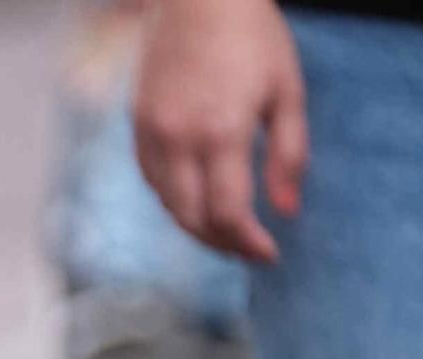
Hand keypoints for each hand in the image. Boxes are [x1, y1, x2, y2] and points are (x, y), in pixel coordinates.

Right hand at [135, 0, 307, 262]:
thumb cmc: (252, 37)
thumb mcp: (286, 92)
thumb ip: (288, 154)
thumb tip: (286, 210)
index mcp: (221, 133)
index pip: (228, 214)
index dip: (248, 244)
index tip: (268, 254)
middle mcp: (179, 141)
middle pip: (192, 219)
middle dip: (221, 243)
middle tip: (246, 249)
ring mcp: (151, 135)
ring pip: (167, 205)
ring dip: (195, 226)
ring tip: (223, 231)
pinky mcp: (137, 126)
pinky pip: (151, 180)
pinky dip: (174, 199)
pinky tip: (195, 198)